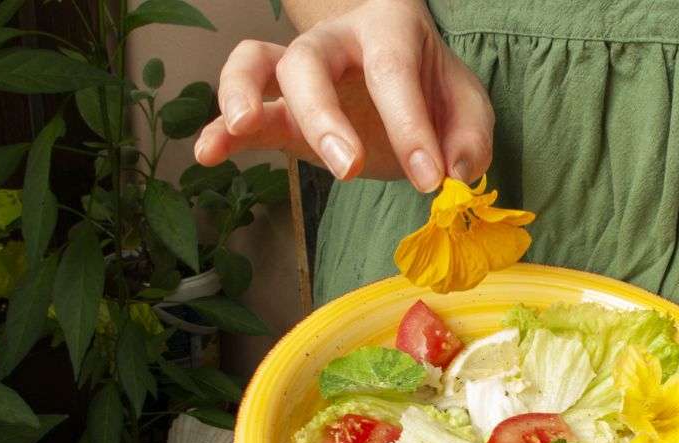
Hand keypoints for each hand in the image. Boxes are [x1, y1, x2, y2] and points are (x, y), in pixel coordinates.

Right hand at [194, 0, 493, 190]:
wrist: (402, 79)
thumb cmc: (433, 88)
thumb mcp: (467, 107)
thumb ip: (470, 137)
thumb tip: (455, 174)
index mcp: (388, 28)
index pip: (392, 71)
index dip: (410, 126)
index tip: (430, 178)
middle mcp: (335, 39)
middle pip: (309, 60)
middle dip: (324, 115)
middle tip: (347, 168)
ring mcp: (299, 71)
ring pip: (256, 63)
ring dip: (244, 93)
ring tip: (243, 126)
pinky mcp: (280, 111)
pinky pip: (244, 111)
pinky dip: (221, 130)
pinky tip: (208, 153)